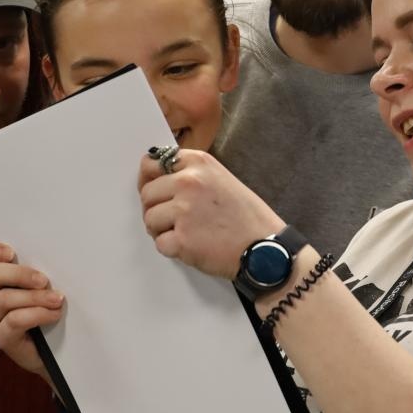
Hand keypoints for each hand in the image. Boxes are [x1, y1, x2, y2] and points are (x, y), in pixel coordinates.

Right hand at [0, 238, 60, 385]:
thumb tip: (48, 250)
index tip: (11, 252)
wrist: (55, 345)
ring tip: (56, 299)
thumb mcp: (37, 281)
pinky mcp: (1, 338)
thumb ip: (33, 265)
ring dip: (34, 297)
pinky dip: (38, 314)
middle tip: (43, 279)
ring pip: (4, 299)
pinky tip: (53, 314)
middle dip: (18, 274)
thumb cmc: (45, 304)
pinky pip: (15, 320)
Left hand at [139, 150, 284, 279]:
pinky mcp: (182, 239)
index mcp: (198, 163)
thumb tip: (156, 180)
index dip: (148, 180)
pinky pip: (160, 243)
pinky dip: (172, 249)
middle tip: (174, 220)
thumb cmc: (246, 217)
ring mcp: (184, 211)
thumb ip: (190, 174)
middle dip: (155, 209)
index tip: (155, 191)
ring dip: (162, 230)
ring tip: (187, 233)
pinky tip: (192, 246)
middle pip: (146, 194)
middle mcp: (188, 182)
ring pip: (149, 219)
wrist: (265, 247)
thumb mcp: (220, 178)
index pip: (151, 164)